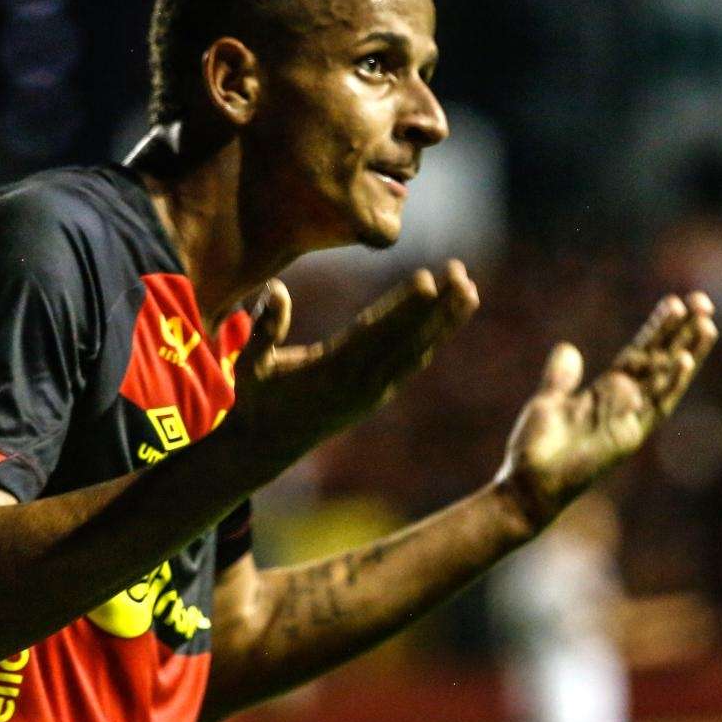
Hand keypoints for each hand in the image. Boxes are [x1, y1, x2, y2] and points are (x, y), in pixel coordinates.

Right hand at [228, 261, 479, 457]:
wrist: (267, 447)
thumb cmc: (256, 400)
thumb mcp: (252, 365)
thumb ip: (264, 329)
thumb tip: (277, 289)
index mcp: (333, 371)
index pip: (375, 332)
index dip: (403, 306)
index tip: (428, 280)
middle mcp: (361, 383)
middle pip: (407, 339)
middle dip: (437, 306)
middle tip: (462, 274)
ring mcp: (372, 393)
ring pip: (417, 350)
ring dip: (444, 321)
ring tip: (470, 290)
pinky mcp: (375, 397)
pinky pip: (410, 364)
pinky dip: (432, 340)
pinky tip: (449, 320)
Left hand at [494, 292, 717, 531]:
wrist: (527, 483)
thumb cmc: (536, 448)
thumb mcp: (549, 402)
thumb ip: (562, 376)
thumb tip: (568, 348)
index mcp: (608, 392)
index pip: (641, 353)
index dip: (658, 328)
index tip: (676, 302)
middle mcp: (624, 404)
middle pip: (660, 361)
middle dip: (682, 333)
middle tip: (704, 302)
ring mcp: (629, 420)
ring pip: (665, 380)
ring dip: (687, 353)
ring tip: (706, 324)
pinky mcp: (629, 436)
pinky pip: (654, 406)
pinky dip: (669, 383)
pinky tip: (683, 359)